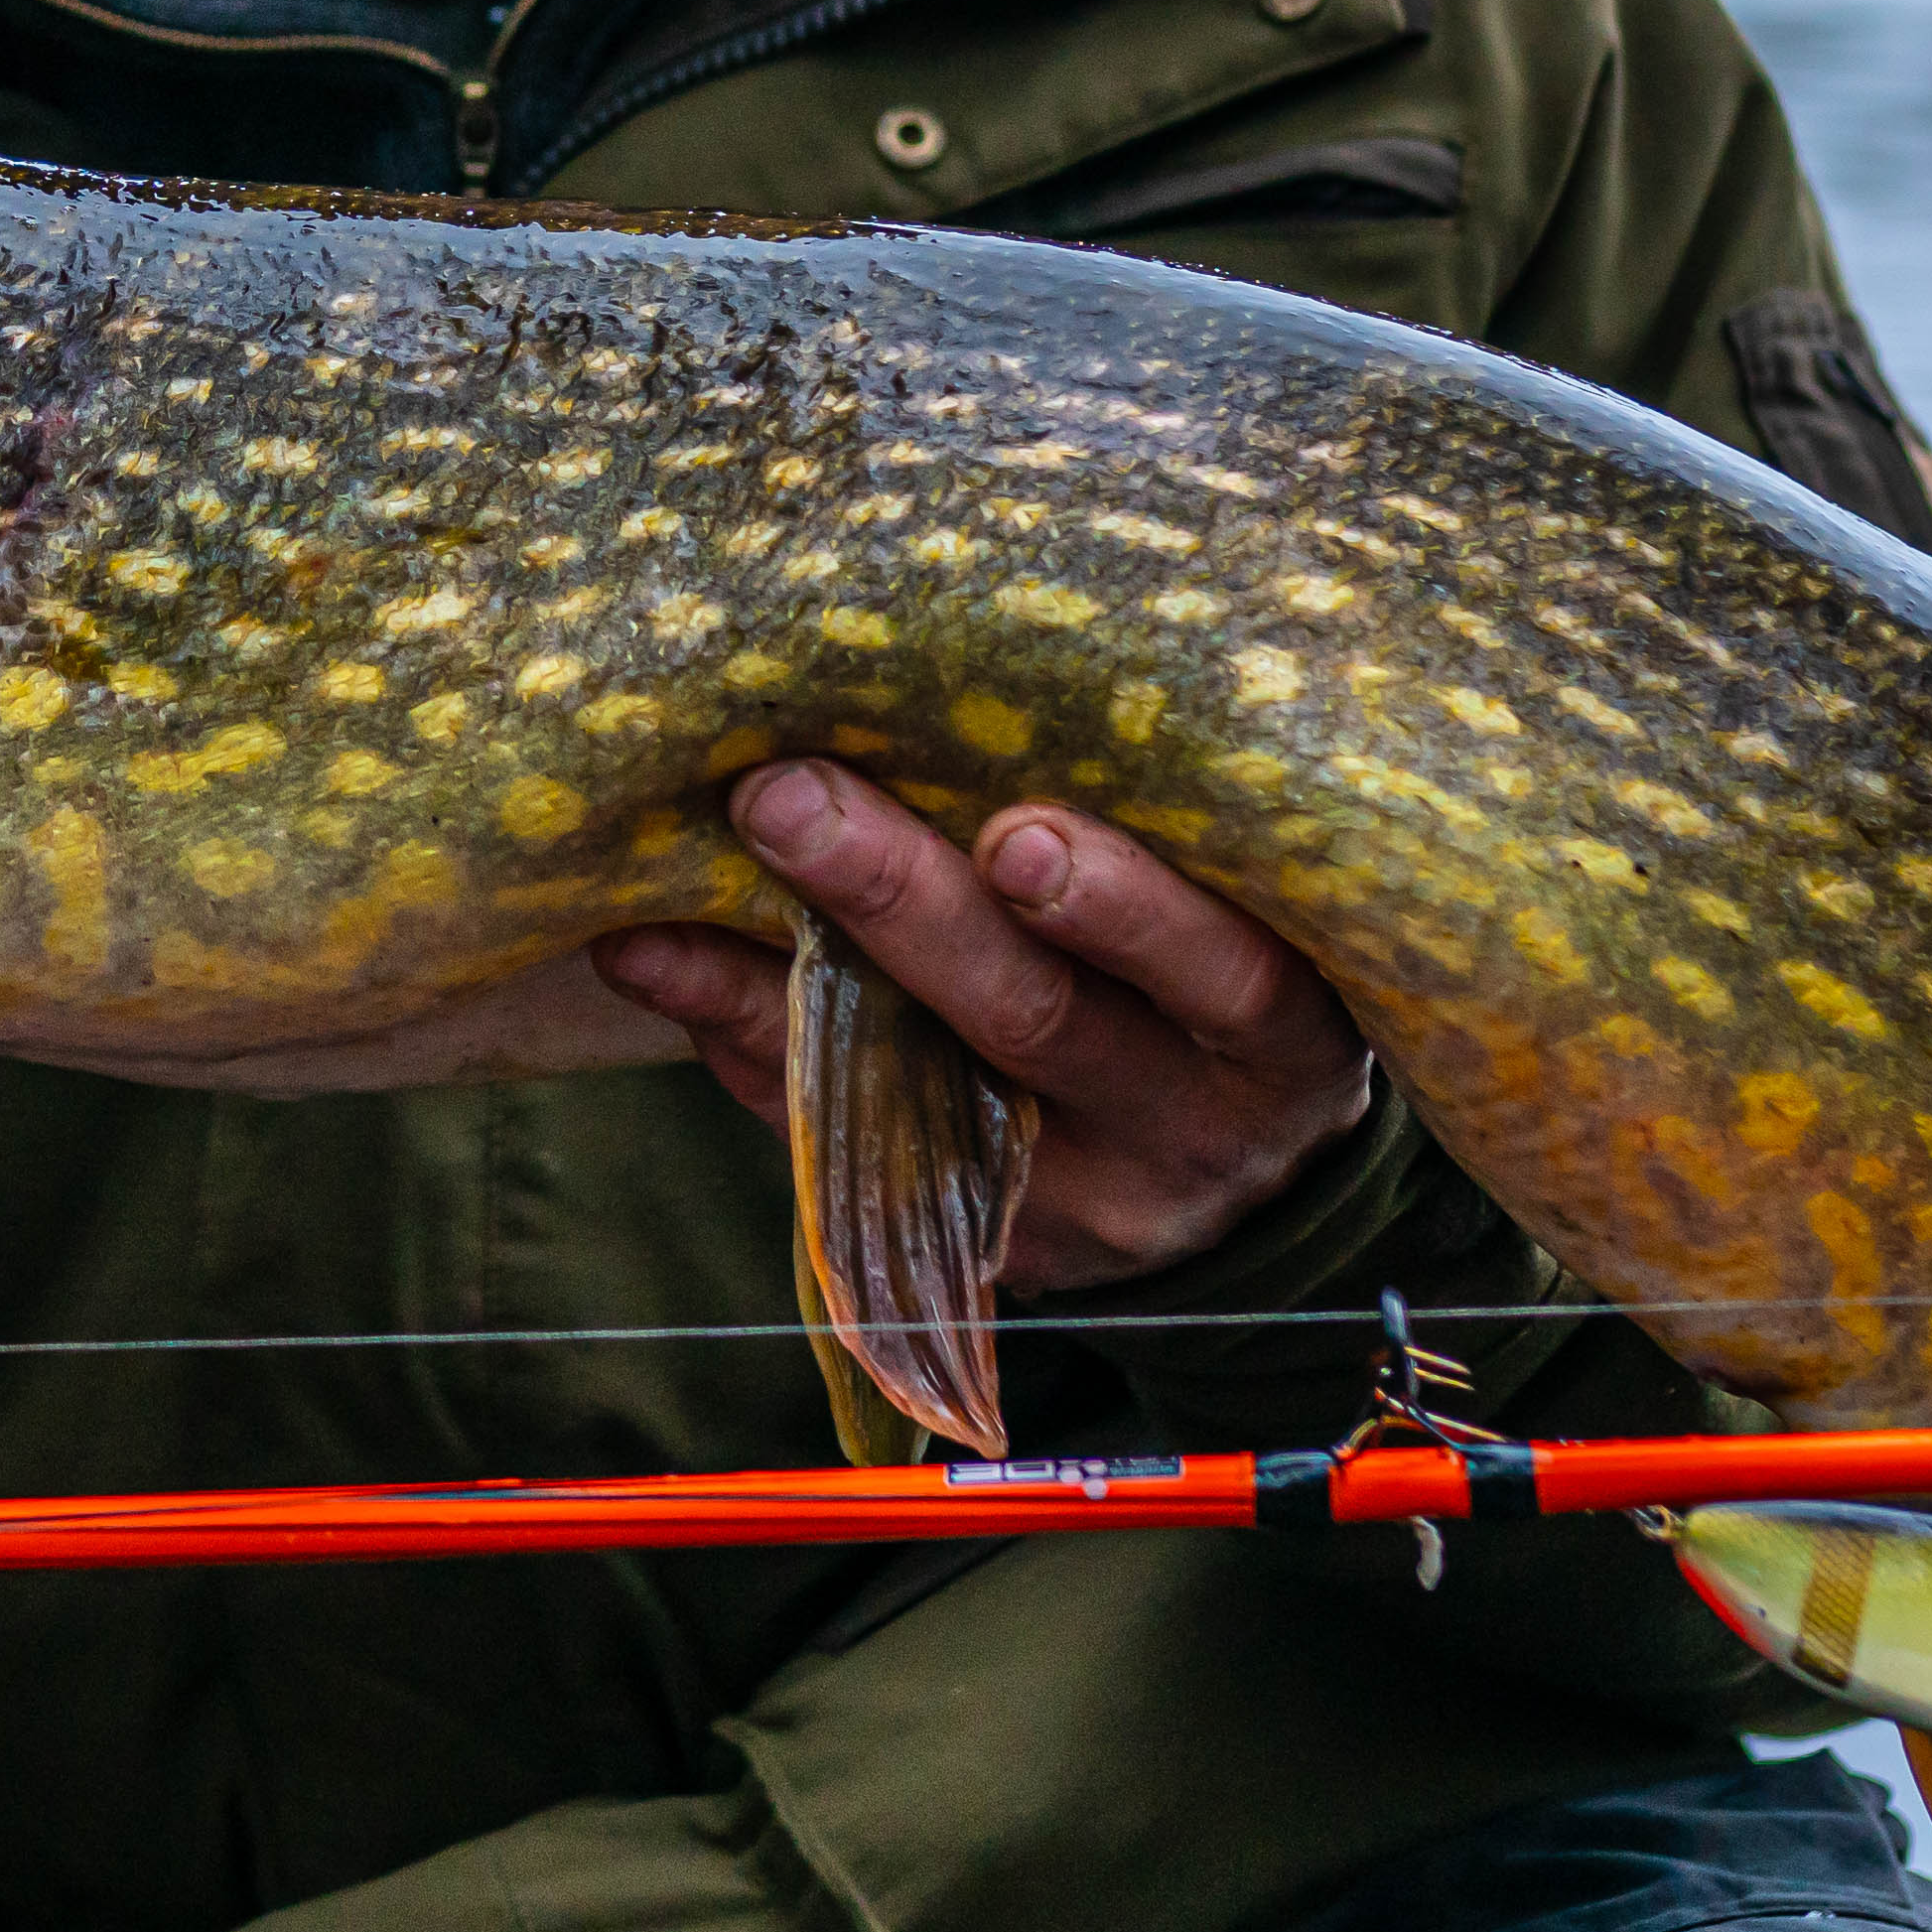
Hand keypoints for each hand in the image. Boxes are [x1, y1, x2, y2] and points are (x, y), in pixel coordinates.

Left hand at [597, 777, 1380, 1292]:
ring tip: (689, 892)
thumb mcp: (1241, 922)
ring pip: (918, 1092)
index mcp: (1277, 1035)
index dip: (1127, 912)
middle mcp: (1183, 1127)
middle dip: (904, 907)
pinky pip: (840, 1142)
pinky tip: (653, 958)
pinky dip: (743, 1044)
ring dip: (788, 980)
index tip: (1022, 834)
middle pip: (1039, 1023)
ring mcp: (1071, 1200)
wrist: (1235, 1185)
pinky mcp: (968, 1241)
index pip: (1224, 975)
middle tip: (790, 801)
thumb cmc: (1223, 987)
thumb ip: (1145, 835)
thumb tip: (935, 689)